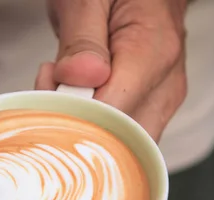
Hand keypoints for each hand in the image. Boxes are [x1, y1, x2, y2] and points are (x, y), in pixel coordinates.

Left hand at [35, 0, 187, 141]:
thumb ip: (83, 39)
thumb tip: (79, 78)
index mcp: (153, 53)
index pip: (113, 112)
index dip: (74, 113)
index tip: (48, 89)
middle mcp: (165, 85)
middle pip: (122, 140)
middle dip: (77, 126)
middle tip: (51, 90)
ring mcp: (161, 100)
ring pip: (124, 146)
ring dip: (85, 129)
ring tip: (64, 89)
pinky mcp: (152, 108)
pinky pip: (124, 137)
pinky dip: (95, 128)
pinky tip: (78, 98)